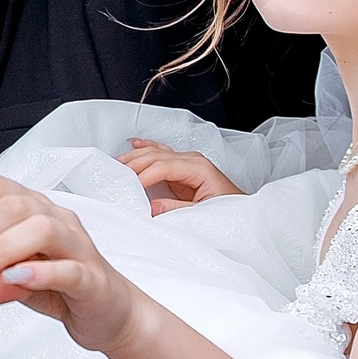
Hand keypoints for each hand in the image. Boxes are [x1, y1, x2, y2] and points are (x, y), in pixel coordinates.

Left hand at [0, 173, 155, 353]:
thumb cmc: (52, 282)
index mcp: (31, 208)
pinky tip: (12, 279)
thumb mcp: (7, 261)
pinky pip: (68, 268)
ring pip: (41, 229)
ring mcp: (77, 246)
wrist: (104, 311)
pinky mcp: (92, 280)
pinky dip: (38, 272)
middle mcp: (55, 218)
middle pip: (13, 205)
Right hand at [115, 140, 242, 213]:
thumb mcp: (205, 215)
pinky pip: (161, 153)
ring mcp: (187, 162)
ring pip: (155, 152)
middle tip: (114, 175)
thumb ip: (178, 210)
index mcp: (198, 168)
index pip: (163, 166)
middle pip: (156, 156)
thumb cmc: (229, 212)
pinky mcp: (183, 169)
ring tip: (116, 163)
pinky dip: (146, 148)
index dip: (143, 175)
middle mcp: (192, 160)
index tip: (127, 186)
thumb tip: (152, 206)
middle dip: (133, 164)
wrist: (243, 213)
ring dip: (135, 156)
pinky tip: (134, 144)